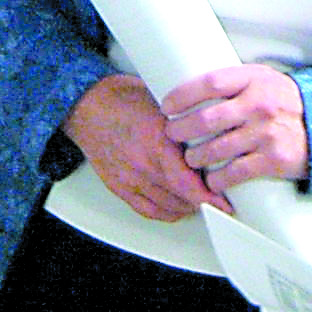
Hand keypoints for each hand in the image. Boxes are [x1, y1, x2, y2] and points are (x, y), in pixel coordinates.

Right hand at [63, 74, 221, 220]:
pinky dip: (167, 212)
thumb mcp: (162, 103)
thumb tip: (214, 134)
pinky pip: (147, 210)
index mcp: (155, 140)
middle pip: (180, 197)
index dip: (209, 196)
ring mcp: (128, 178)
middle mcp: (141, 163)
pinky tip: (178, 208)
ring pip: (167, 206)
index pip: (186, 181)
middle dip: (203, 201)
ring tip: (201, 200)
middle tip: (219, 197)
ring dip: (187, 206)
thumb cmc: (121, 99)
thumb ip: (186, 123)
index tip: (225, 201)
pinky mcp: (118, 186)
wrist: (86, 106)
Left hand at [160, 63, 308, 188]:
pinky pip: (234, 172)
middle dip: (181, 129)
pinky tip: (211, 179)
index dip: (182, 95)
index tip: (167, 106)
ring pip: (216, 149)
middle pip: (206, 119)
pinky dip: (217, 179)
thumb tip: (195, 90)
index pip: (209, 83)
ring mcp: (266, 133)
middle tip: (172, 134)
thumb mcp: (264, 80)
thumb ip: (235, 82)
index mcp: (254, 80)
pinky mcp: (272, 159)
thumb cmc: (288, 102)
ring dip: (195, 157)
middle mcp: (259, 104)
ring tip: (191, 158)